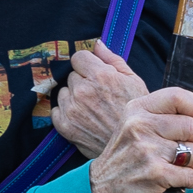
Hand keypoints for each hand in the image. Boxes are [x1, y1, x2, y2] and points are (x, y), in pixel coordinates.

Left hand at [51, 38, 148, 156]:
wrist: (132, 148)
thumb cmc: (137, 115)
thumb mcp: (134, 81)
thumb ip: (113, 59)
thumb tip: (97, 43)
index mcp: (100, 76)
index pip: (78, 57)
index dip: (87, 65)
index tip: (93, 73)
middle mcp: (83, 90)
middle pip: (72, 76)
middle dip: (82, 82)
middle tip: (98, 96)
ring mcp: (72, 108)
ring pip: (63, 93)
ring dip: (73, 98)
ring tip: (91, 109)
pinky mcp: (65, 126)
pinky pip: (56, 111)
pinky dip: (66, 114)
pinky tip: (82, 119)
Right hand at [88, 86, 192, 192]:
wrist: (102, 188)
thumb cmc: (127, 156)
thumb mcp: (134, 125)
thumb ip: (161, 116)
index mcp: (137, 109)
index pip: (177, 97)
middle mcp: (140, 126)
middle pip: (192, 126)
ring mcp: (147, 150)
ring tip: (185, 167)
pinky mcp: (155, 174)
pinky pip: (192, 175)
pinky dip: (192, 180)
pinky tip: (180, 181)